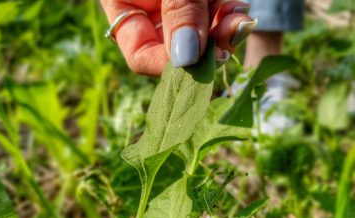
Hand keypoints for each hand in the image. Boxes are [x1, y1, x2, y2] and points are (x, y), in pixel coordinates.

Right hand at [100, 0, 255, 75]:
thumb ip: (177, 11)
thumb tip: (186, 60)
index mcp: (125, 7)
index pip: (142, 55)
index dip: (169, 65)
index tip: (196, 63)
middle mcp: (151, 12)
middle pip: (178, 49)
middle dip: (206, 49)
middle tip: (228, 43)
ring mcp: (178, 6)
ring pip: (204, 33)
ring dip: (225, 33)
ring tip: (238, 22)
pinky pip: (218, 13)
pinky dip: (230, 16)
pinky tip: (239, 16)